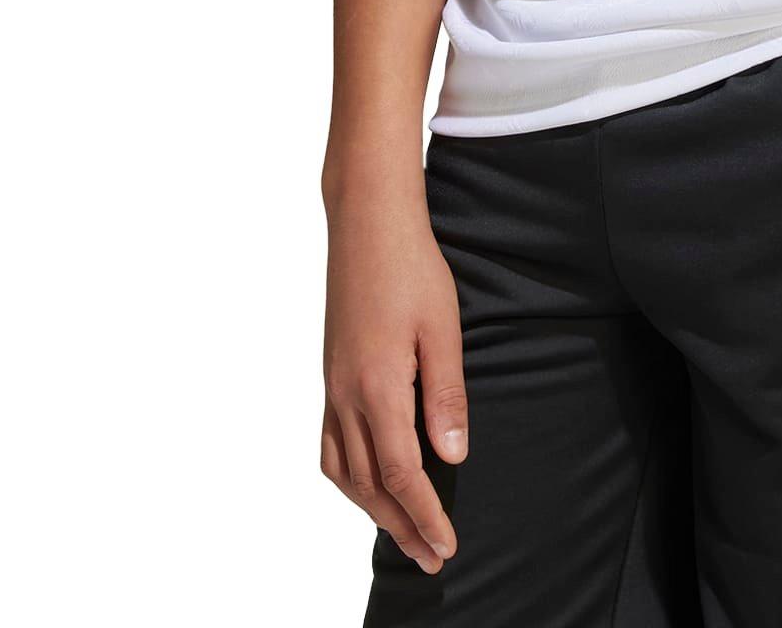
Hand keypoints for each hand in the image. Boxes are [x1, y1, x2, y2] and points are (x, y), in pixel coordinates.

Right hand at [320, 179, 466, 576]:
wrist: (366, 224)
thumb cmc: (411, 268)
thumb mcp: (443, 329)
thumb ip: (446, 396)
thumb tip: (453, 457)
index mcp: (377, 387)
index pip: (402, 474)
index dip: (425, 516)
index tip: (447, 546)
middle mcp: (345, 395)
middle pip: (369, 484)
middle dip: (401, 526)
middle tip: (431, 558)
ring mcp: (331, 387)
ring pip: (342, 471)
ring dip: (371, 509)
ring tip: (403, 532)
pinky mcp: (330, 375)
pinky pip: (329, 445)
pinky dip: (347, 478)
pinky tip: (367, 482)